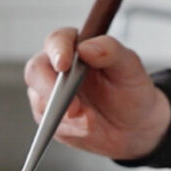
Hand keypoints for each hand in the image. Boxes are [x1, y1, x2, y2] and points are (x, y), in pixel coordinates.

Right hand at [24, 28, 170, 159]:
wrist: (134, 124)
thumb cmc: (130, 90)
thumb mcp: (129, 66)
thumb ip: (110, 51)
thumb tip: (86, 47)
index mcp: (74, 47)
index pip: (56, 41)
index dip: (56, 51)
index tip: (64, 64)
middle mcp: (56, 68)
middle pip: (36, 71)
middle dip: (51, 89)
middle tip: (73, 105)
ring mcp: (50, 94)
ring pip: (41, 102)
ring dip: (65, 115)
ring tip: (90, 122)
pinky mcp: (50, 118)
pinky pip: (49, 124)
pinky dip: (69, 129)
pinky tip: (86, 129)